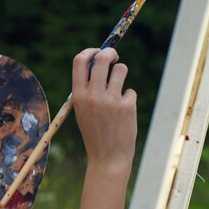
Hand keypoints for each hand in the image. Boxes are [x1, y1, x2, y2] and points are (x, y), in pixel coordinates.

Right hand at [72, 48, 136, 172]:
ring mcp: (111, 100)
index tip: (97, 52)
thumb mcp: (82, 110)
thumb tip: (98, 62)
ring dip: (121, 74)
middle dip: (111, 53)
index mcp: (78, 95)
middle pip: (102, 58)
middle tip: (115, 58)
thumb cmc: (95, 132)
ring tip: (119, 90)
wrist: (108, 157)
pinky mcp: (127, 105)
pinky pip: (130, 91)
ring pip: (121, 70)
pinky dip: (128, 99)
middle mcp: (93, 95)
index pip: (79, 61)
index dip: (90, 51)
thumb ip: (87, 89)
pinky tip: (123, 114)